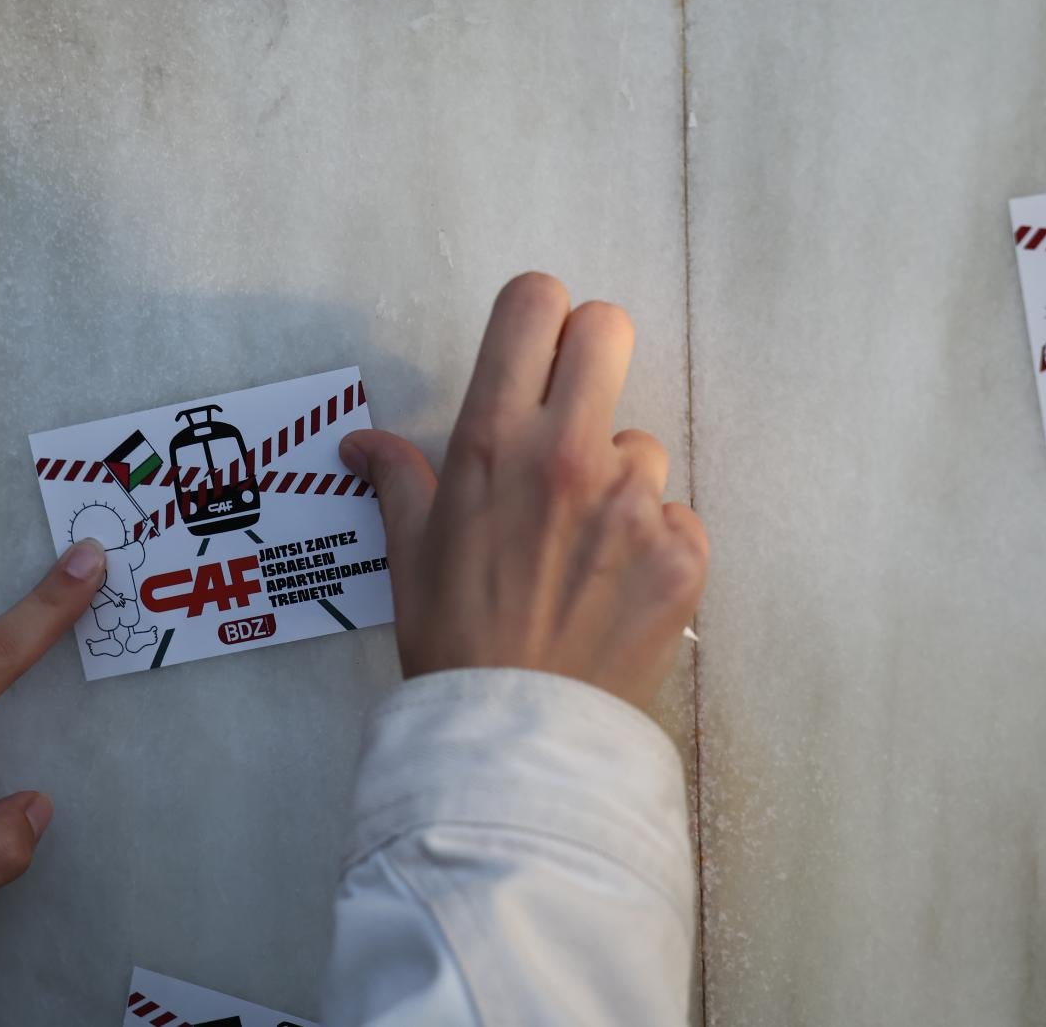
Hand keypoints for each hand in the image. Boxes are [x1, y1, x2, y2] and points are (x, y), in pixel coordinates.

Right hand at [340, 273, 707, 708]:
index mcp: (493, 441)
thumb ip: (397, 480)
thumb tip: (360, 443)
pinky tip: (615, 589)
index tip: (535, 353)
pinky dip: (652, 543)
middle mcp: (570, 454)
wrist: (516, 741)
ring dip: (619, 479)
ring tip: (583, 548)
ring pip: (645, 443)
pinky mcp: (685, 552)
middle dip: (591, 355)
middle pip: (609, 329)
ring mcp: (636, 502)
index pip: (535, 304)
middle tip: (573, 413)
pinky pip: (677, 515)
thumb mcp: (409, 555)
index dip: (538, 318)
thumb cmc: (452, 644)